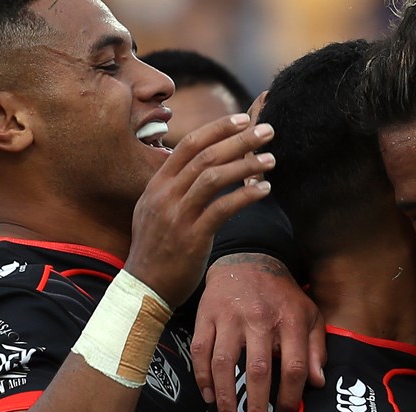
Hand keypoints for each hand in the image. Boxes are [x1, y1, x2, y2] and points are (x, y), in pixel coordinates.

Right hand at [124, 113, 276, 304]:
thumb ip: (174, 187)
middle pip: (205, 155)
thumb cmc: (156, 249)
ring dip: (246, 165)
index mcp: (157, 185)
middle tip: (267, 131)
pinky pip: (222, 209)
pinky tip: (264, 190)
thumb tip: (200, 166)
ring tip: (271, 160)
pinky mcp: (192, 238)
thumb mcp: (154, 210)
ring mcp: (177, 216)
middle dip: (239, 139)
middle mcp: (165, 195)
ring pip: (214, 177)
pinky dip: (246, 195)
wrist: (144, 288)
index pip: (188, 145)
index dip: (217, 128)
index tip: (242, 119)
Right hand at [191, 253, 324, 411]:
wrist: (248, 258)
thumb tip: (316, 383)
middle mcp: (259, 318)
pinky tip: (209, 397)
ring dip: (225, 398)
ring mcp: (230, 317)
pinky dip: (202, 378)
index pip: (294, 366)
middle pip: (258, 370)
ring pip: (224, 364)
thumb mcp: (309, 314)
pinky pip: (201, 352)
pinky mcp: (206, 316)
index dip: (289, 397)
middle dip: (256, 406)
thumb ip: (317, 348)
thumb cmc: (281, 295)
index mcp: (290, 319)